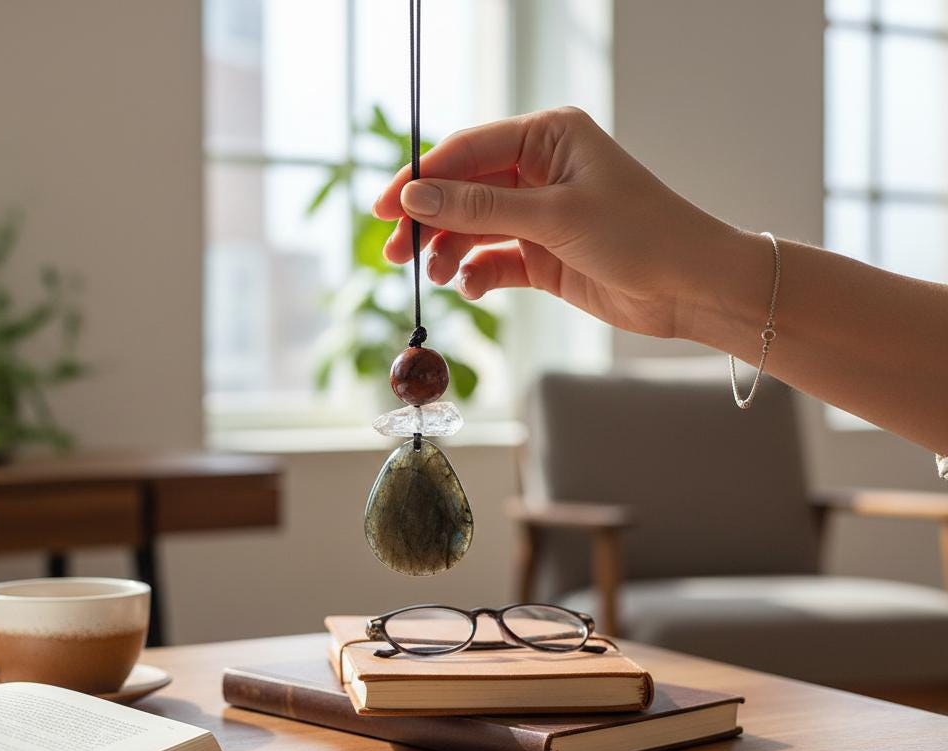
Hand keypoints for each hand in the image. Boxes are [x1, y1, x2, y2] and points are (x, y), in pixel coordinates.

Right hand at [373, 107, 764, 340]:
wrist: (692, 288)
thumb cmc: (641, 235)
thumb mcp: (554, 217)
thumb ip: (480, 207)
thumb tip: (415, 195)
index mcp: (548, 136)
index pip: (467, 149)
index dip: (421, 177)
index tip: (384, 208)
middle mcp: (540, 168)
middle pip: (462, 189)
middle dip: (427, 220)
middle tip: (394, 252)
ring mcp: (540, 212)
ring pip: (473, 226)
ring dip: (448, 249)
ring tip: (434, 274)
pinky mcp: (543, 253)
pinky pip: (493, 258)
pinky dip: (477, 272)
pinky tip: (471, 287)